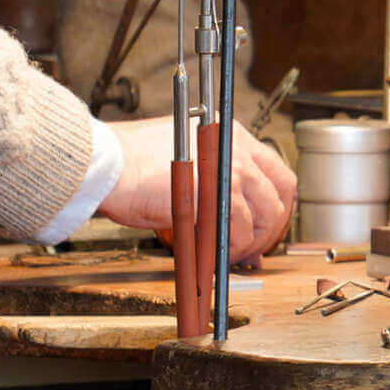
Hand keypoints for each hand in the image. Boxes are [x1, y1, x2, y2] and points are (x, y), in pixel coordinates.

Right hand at [98, 118, 296, 263]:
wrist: (109, 165)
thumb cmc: (132, 163)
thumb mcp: (184, 156)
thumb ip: (212, 174)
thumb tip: (228, 209)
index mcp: (230, 135)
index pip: (276, 172)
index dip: (275, 205)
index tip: (263, 224)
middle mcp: (237, 148)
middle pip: (279, 196)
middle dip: (269, 229)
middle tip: (250, 246)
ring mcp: (231, 170)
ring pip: (263, 217)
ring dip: (248, 242)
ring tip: (227, 253)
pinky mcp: (218, 195)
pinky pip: (238, 231)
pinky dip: (229, 249)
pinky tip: (215, 254)